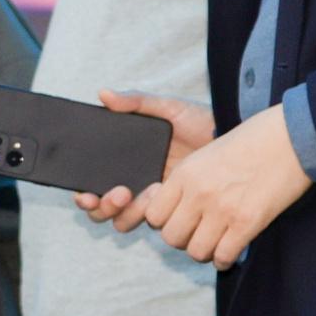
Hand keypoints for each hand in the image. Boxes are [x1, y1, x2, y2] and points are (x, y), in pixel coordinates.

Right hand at [76, 92, 214, 229]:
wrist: (232, 135)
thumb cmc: (200, 121)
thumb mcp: (167, 108)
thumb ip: (136, 101)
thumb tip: (103, 93)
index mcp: (124, 163)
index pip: (92, 185)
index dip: (83, 196)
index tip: (85, 194)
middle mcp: (132, 184)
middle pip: (102, 210)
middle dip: (103, 207)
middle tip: (120, 193)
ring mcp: (152, 199)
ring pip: (123, 221)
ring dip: (125, 213)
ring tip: (146, 194)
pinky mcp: (173, 208)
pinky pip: (153, 222)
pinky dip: (150, 213)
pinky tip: (162, 194)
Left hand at [135, 106, 311, 267]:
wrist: (294, 135)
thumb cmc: (254, 141)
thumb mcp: (208, 153)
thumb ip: (189, 180)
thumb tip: (179, 209)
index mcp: (185, 173)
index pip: (153, 216)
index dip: (165, 223)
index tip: (181, 219)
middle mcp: (198, 192)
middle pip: (171, 238)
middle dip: (184, 240)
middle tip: (199, 234)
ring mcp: (222, 208)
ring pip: (195, 252)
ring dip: (205, 252)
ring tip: (216, 244)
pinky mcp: (248, 222)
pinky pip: (224, 256)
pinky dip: (225, 259)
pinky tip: (231, 252)